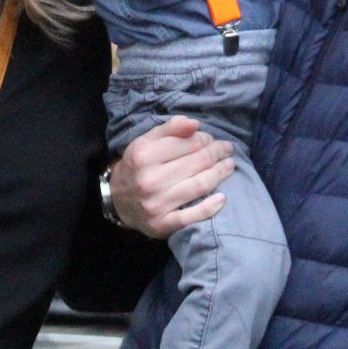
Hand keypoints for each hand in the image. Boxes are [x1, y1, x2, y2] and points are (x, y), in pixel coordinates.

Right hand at [108, 116, 233, 237]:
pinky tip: (222, 197)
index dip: (205, 139)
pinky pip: (193, 216)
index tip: (211, 139)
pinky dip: (211, 207)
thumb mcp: (146, 141)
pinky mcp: (162, 224)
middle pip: (197, 163)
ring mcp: (156, 204)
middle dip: (217, 153)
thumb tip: (196, 124)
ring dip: (220, 174)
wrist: (118, 200)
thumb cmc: (137, 166)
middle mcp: (150, 180)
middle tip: (227, 150)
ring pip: (199, 185)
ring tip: (229, 165)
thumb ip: (170, 128)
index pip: (189, 143)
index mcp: (145, 156)